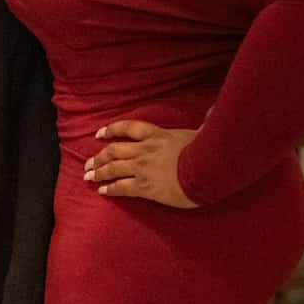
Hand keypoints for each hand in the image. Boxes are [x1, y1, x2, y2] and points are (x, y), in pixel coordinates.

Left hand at [84, 120, 199, 207]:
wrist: (207, 168)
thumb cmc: (209, 150)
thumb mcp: (204, 132)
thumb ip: (204, 123)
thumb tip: (214, 111)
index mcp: (158, 135)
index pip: (129, 128)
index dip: (112, 130)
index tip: (100, 134)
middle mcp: (145, 150)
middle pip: (114, 150)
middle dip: (99, 157)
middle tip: (89, 163)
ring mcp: (142, 168)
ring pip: (113, 168)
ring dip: (99, 172)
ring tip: (89, 176)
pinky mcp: (144, 186)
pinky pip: (121, 187)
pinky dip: (110, 189)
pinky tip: (103, 191)